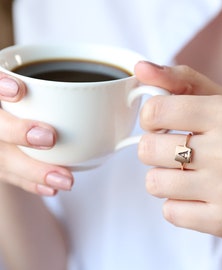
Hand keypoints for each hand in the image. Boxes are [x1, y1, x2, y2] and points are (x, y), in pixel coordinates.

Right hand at [0, 73, 72, 195]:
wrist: (17, 120)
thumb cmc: (47, 98)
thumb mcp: (50, 79)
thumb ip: (74, 81)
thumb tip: (128, 91)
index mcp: (3, 88)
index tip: (20, 91)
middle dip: (17, 131)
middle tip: (50, 137)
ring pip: (3, 158)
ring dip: (33, 170)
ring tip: (65, 180)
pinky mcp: (2, 163)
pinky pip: (11, 177)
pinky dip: (32, 183)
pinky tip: (53, 189)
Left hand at [135, 61, 221, 267]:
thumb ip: (182, 81)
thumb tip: (141, 68)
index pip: (155, 111)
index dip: (150, 119)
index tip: (161, 125)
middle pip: (148, 149)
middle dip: (155, 151)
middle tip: (176, 153)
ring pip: (154, 182)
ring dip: (164, 179)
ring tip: (189, 176)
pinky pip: (170, 212)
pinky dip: (178, 205)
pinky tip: (200, 198)